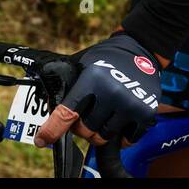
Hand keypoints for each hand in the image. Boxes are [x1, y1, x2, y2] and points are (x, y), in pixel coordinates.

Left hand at [33, 31, 162, 148]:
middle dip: (81, 127)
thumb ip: (67, 88)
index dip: (53, 129)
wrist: (141, 48)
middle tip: (85, 115)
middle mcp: (111, 92)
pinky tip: (120, 119)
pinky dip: (121, 136)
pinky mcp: (145, 112)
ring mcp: (130, 104)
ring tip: (103, 115)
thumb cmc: (106, 58)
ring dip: (100, 132)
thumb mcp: (82, 64)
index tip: (42, 140)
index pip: (68, 112)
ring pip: (104, 137)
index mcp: (92, 79)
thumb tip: (48, 115)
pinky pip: (127, 140)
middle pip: (86, 130)